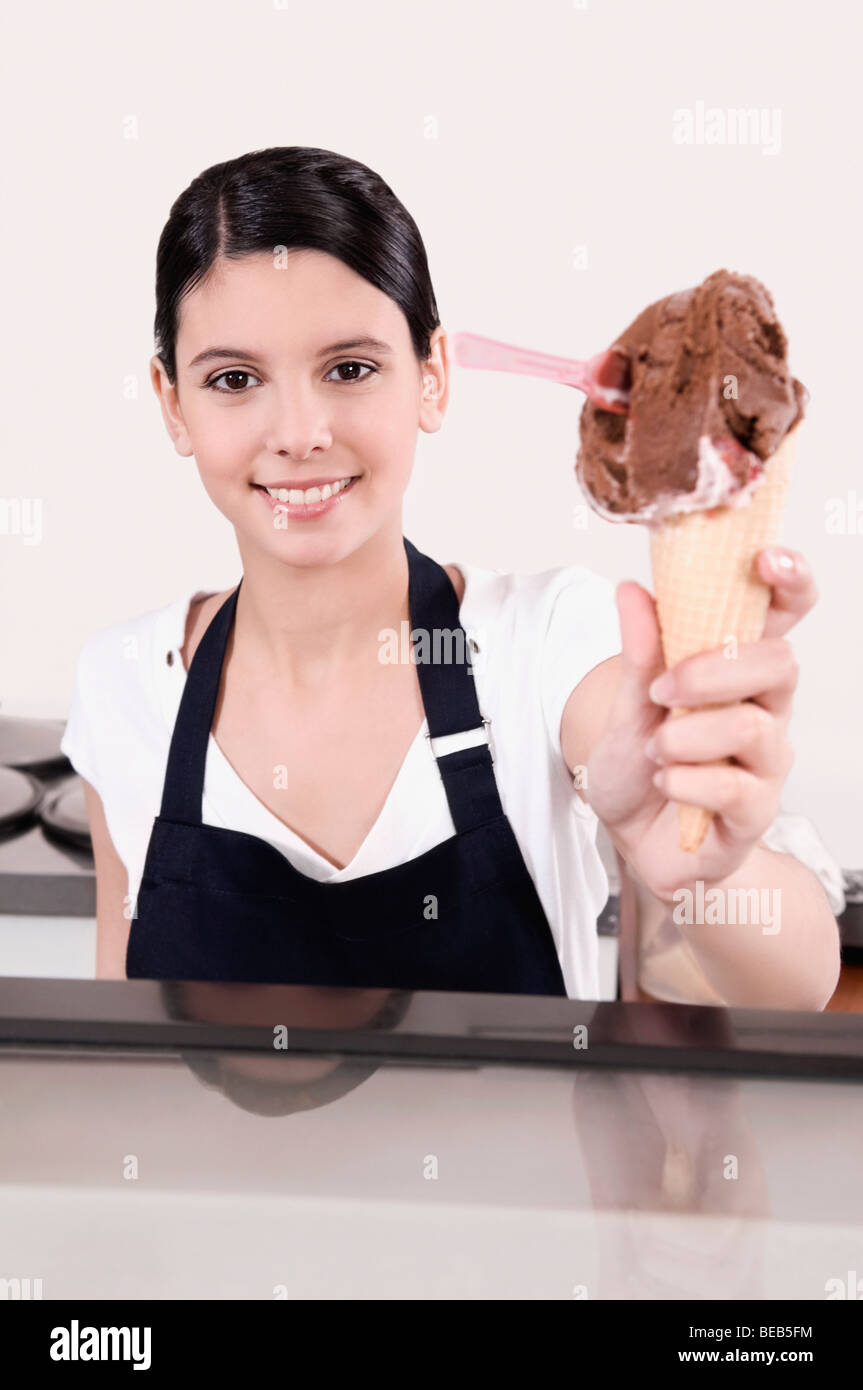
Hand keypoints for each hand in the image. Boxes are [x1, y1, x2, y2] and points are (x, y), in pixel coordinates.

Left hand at [584, 548, 818, 901]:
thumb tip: (634, 590)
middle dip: (713, 671)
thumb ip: (639, 652)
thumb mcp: (628, 703)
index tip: (763, 560)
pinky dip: (686, 782)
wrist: (630, 838)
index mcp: (739, 672)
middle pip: (780, 665)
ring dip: (687, 735)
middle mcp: (765, 712)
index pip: (786, 616)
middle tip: (660, 691)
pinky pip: (736, 791)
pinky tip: (664, 783)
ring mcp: (765, 765)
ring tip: (654, 750)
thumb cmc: (642, 765)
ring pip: (752, 728)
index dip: (790, 581)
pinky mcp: (753, 816)